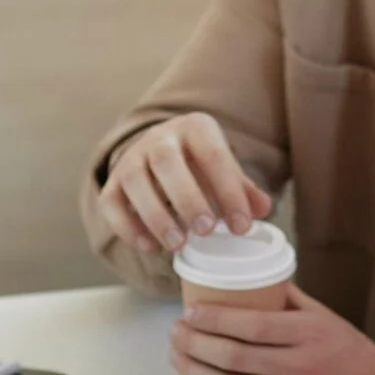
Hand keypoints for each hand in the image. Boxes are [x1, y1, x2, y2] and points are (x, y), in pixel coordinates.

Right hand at [98, 112, 268, 257]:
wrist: (161, 149)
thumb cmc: (200, 163)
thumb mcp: (225, 167)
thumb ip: (244, 189)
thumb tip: (263, 210)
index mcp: (195, 128)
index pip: (213, 155)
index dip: (229, 192)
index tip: (241, 226)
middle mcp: (159, 138)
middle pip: (167, 162)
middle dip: (187, 198)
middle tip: (206, 231)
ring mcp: (132, 158)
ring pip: (134, 180)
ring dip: (155, 215)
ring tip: (178, 244)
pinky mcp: (113, 181)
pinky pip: (111, 201)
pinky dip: (127, 226)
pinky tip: (150, 246)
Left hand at [171, 290, 374, 374]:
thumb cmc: (351, 355)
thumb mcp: (325, 318)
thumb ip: (288, 300)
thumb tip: (250, 279)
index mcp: (307, 335)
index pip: (250, 326)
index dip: (214, 320)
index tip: (191, 312)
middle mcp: (296, 368)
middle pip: (231, 358)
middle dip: (194, 344)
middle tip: (176, 331)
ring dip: (193, 371)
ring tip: (177, 355)